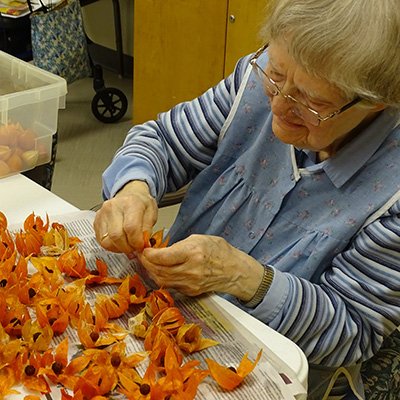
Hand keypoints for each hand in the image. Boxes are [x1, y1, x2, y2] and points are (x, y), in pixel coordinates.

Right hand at [93, 180, 157, 253]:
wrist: (130, 194)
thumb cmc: (141, 204)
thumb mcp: (152, 213)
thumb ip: (148, 229)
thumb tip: (142, 244)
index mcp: (131, 203)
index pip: (131, 228)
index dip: (136, 242)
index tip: (141, 246)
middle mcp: (114, 207)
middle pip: (116, 236)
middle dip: (127, 247)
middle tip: (134, 248)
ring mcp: (102, 213)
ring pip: (106, 241)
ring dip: (118, 248)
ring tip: (127, 245)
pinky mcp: (96, 220)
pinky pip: (100, 240)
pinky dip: (111, 245)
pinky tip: (119, 242)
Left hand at [138, 234, 263, 300]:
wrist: (234, 270)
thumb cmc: (219, 251)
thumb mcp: (198, 239)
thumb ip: (178, 245)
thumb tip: (161, 250)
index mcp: (193, 253)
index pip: (162, 257)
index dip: (148, 254)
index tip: (144, 249)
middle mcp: (190, 270)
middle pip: (159, 270)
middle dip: (146, 263)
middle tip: (142, 255)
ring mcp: (190, 283)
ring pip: (162, 280)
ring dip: (151, 272)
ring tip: (148, 263)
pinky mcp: (190, 291)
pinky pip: (170, 285)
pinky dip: (162, 277)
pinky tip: (160, 270)